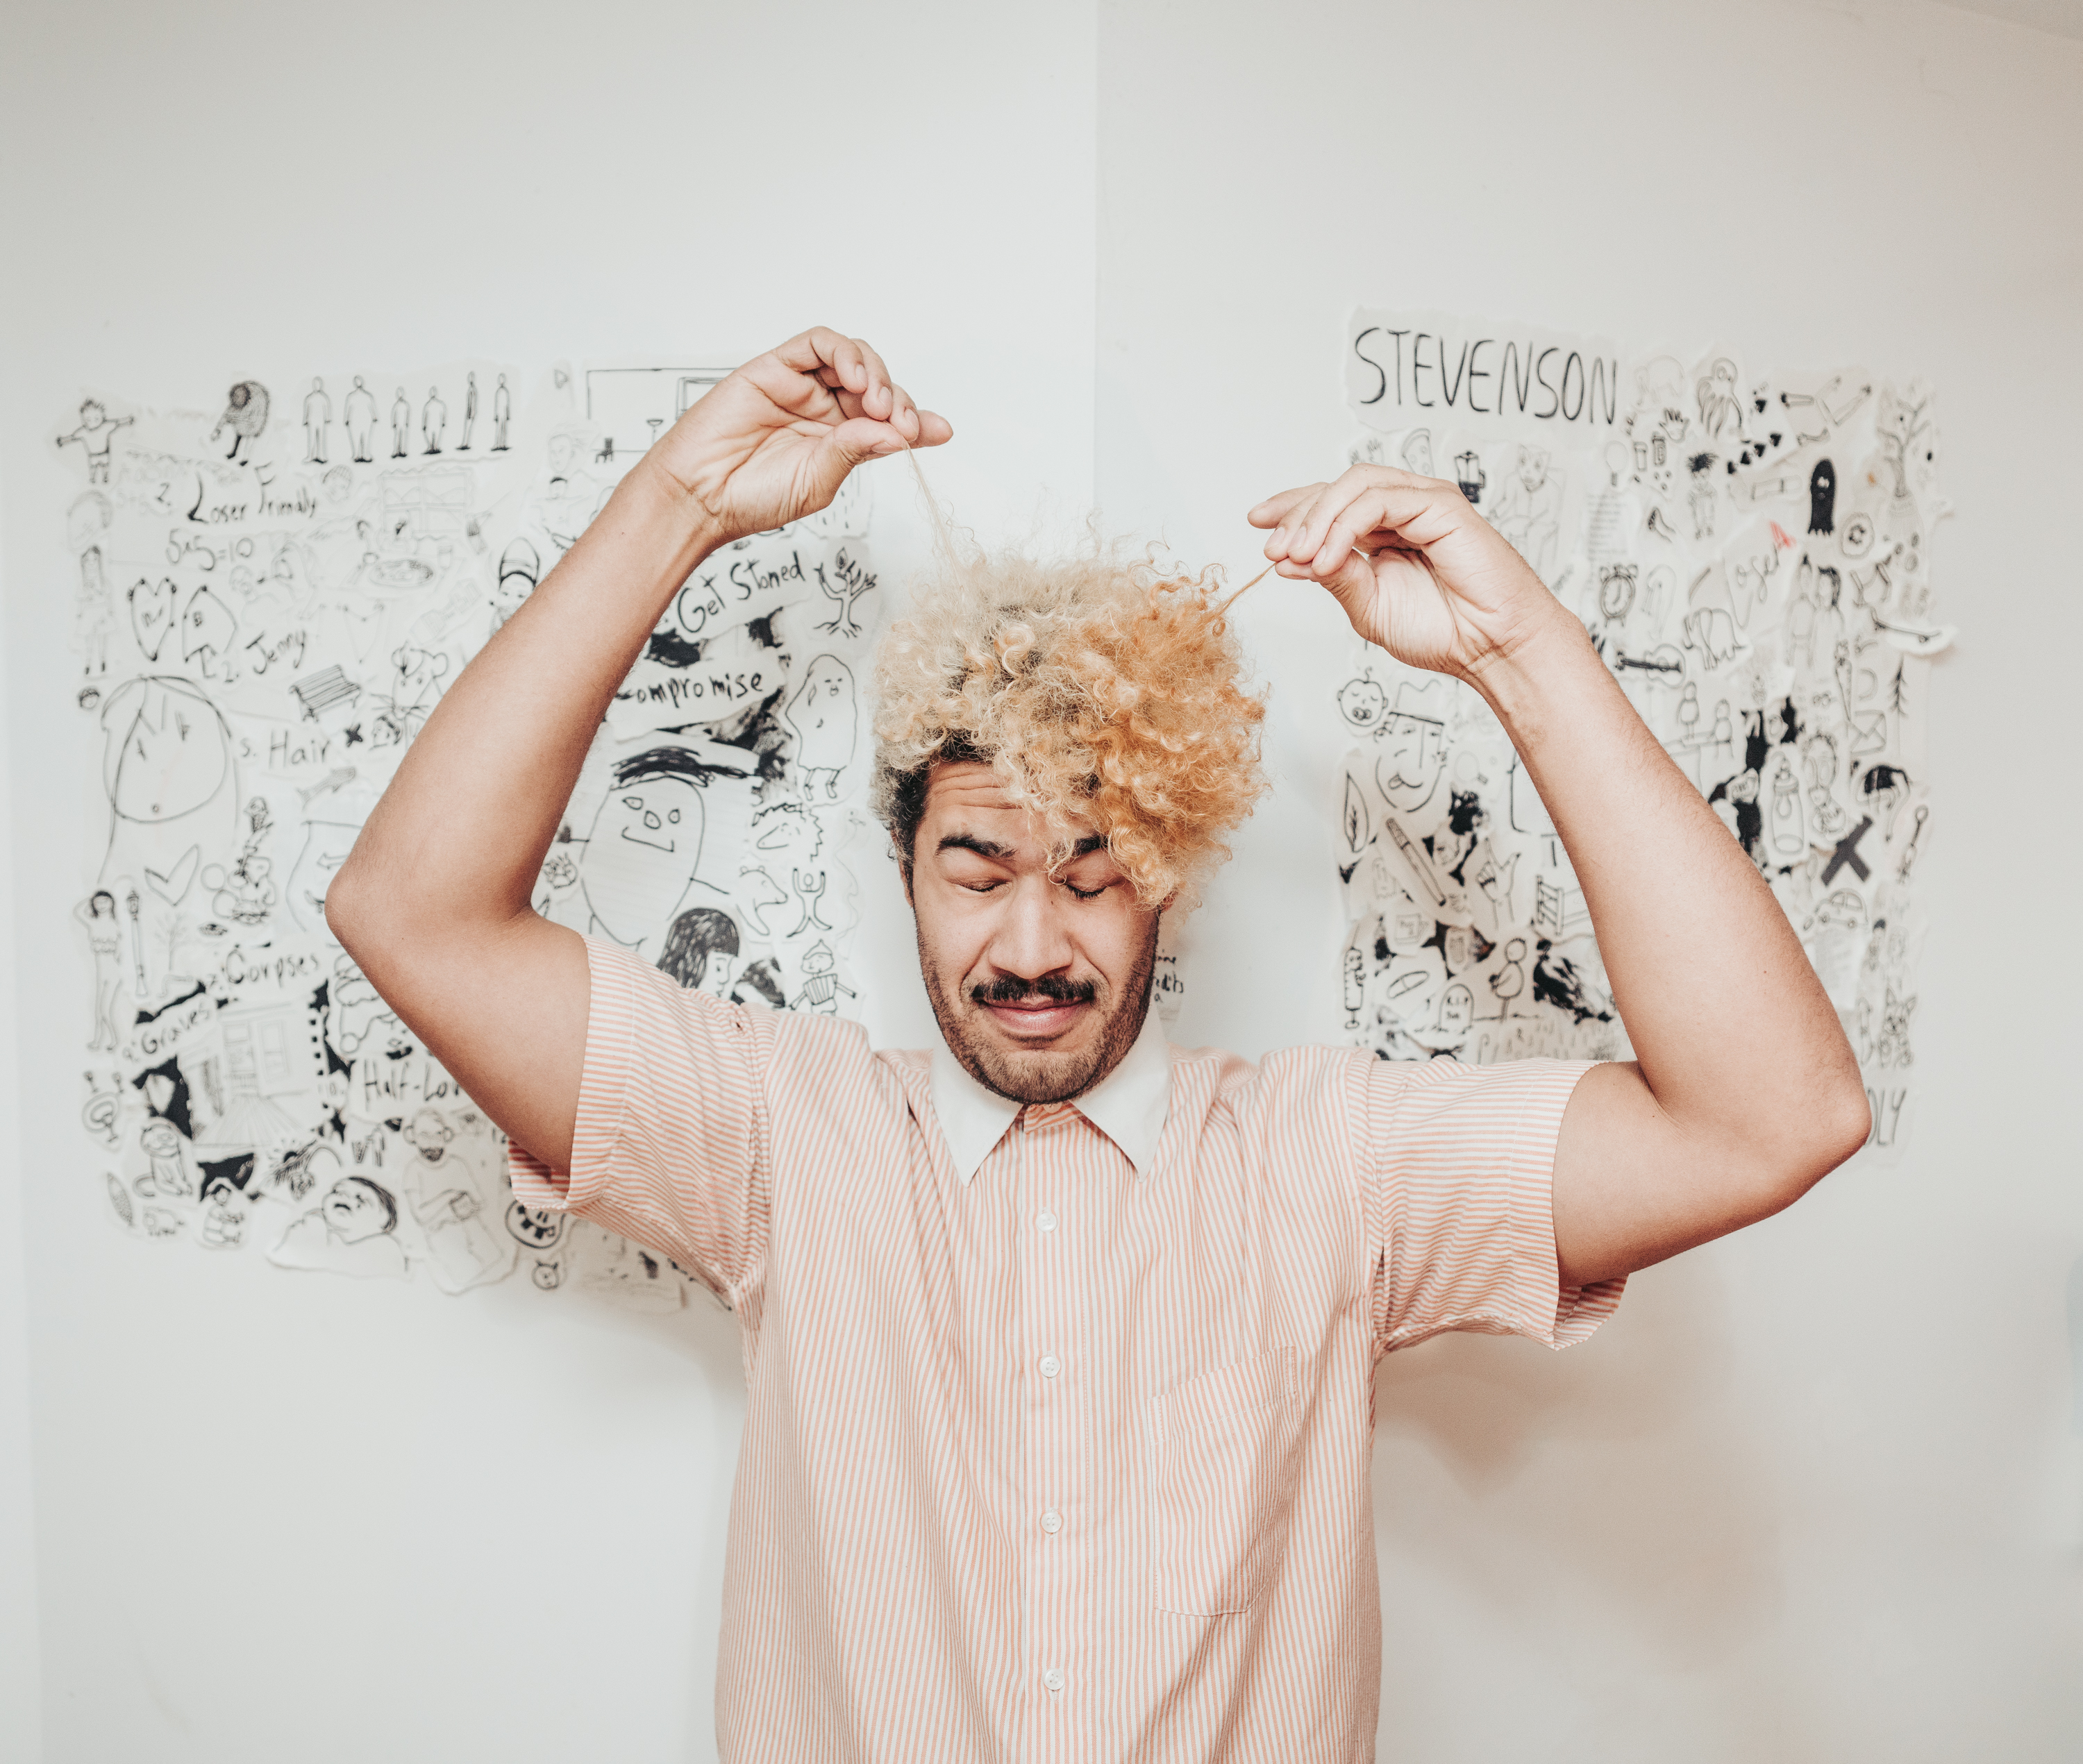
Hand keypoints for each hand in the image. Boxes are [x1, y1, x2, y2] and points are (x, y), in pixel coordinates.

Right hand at [645, 328, 951, 544]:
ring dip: (874, 372)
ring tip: (873, 400)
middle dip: (896, 399)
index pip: (888, 420)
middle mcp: (824, 411)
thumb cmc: (752, 497)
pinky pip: (817, 344)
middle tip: (898, 421)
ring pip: (852, 358)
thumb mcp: (821, 481)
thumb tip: (905, 433)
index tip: (936, 430)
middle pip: (876, 385)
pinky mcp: (776, 368)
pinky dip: (843, 352)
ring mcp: (801, 387)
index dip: (915, 420)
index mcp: (841, 442)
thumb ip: (859, 450)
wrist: (701, 494)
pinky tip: (853, 377)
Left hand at [1249, 466, 1562, 680]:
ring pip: (1354, 485)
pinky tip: (1326, 558)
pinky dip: (1344, 526)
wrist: (1491, 647)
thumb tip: (1288, 560)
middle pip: (1336, 488)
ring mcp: (1423, 502)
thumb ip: (1332, 577)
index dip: (1292, 508)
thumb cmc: (1443, 631)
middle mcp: (1403, 510)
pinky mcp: (1440, 505)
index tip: (1257, 525)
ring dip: (1317, 519)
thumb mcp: (1368, 606)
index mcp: (1385, 531)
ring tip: (1297, 556)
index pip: (1331, 503)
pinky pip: (1379, 501)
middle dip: (1297, 515)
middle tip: (1273, 549)